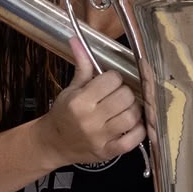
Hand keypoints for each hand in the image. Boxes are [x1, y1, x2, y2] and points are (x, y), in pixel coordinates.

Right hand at [39, 37, 143, 165]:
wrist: (53, 144)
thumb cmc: (64, 115)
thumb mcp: (70, 90)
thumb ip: (81, 66)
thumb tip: (76, 40)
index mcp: (80, 102)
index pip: (112, 80)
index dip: (114, 78)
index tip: (110, 82)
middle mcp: (90, 120)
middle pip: (125, 97)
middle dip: (125, 93)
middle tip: (119, 95)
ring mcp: (100, 138)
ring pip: (132, 117)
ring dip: (134, 110)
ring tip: (126, 108)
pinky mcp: (109, 152)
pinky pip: (134, 140)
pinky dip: (139, 130)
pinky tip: (132, 125)